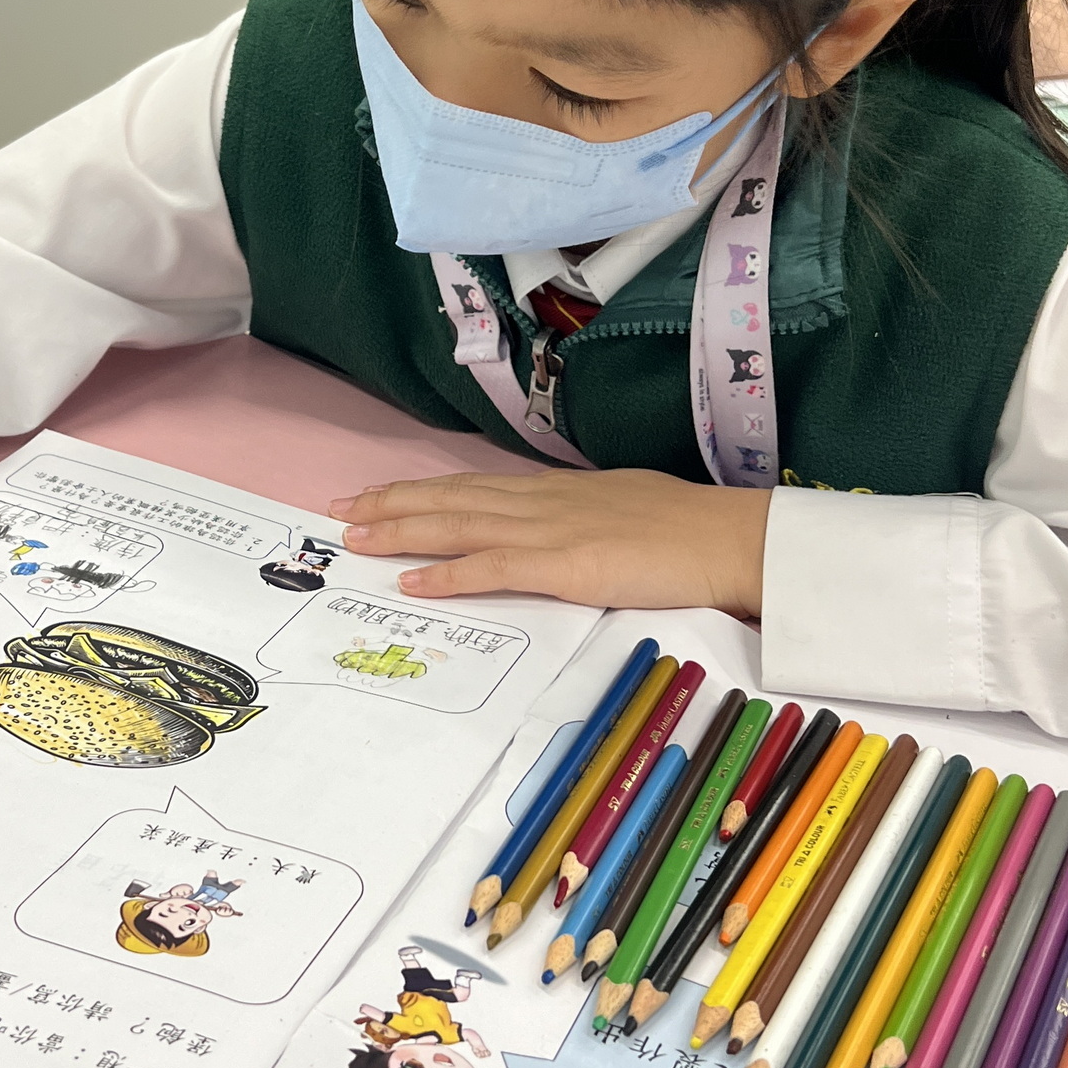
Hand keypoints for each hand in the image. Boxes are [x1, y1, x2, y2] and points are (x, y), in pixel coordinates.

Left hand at [329, 469, 770, 617]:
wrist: (727, 538)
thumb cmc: (687, 530)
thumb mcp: (621, 511)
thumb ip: (581, 519)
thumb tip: (563, 530)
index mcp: (555, 491)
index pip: (473, 486)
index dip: (421, 491)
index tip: (378, 495)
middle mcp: (542, 502)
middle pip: (451, 498)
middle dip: (392, 505)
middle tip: (341, 511)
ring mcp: (549, 530)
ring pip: (458, 524)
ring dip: (401, 531)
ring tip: (355, 538)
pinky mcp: (563, 564)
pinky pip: (491, 567)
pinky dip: (447, 574)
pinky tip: (411, 580)